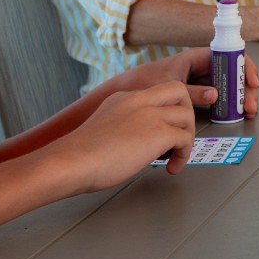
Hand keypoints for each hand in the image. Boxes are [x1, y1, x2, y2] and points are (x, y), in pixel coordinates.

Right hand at [51, 82, 199, 186]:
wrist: (71, 161)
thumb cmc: (79, 155)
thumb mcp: (103, 128)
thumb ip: (122, 128)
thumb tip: (135, 145)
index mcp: (123, 98)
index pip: (156, 94)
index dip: (165, 111)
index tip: (164, 130)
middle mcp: (139, 101)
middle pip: (179, 90)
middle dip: (186, 112)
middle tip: (179, 136)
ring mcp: (150, 114)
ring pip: (187, 115)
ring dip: (187, 138)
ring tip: (175, 156)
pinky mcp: (159, 132)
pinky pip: (185, 139)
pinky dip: (184, 155)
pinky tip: (172, 168)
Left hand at [100, 47, 258, 119]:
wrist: (124, 94)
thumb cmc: (143, 83)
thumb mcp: (169, 88)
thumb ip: (192, 93)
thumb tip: (215, 95)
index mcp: (194, 58)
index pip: (228, 55)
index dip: (243, 66)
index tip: (252, 81)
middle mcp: (199, 67)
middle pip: (232, 72)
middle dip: (245, 88)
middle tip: (251, 105)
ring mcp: (198, 80)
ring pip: (227, 85)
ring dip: (239, 97)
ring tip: (246, 112)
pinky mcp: (195, 94)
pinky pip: (217, 95)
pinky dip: (228, 104)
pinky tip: (233, 113)